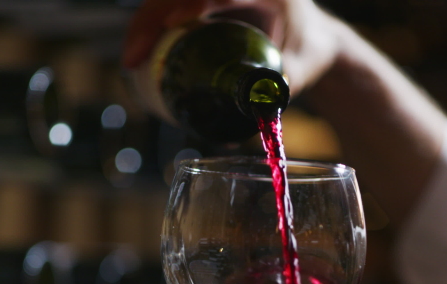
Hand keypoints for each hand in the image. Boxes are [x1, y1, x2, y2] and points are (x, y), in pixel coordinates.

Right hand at [122, 0, 342, 93]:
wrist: (314, 36)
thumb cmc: (312, 48)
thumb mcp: (304, 66)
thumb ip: (285, 84)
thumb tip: (258, 110)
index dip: (192, 2)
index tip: (172, 23)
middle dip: (151, 19)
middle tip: (135, 57)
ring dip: (144, 22)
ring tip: (132, 60)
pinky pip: (170, 3)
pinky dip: (151, 23)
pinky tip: (140, 50)